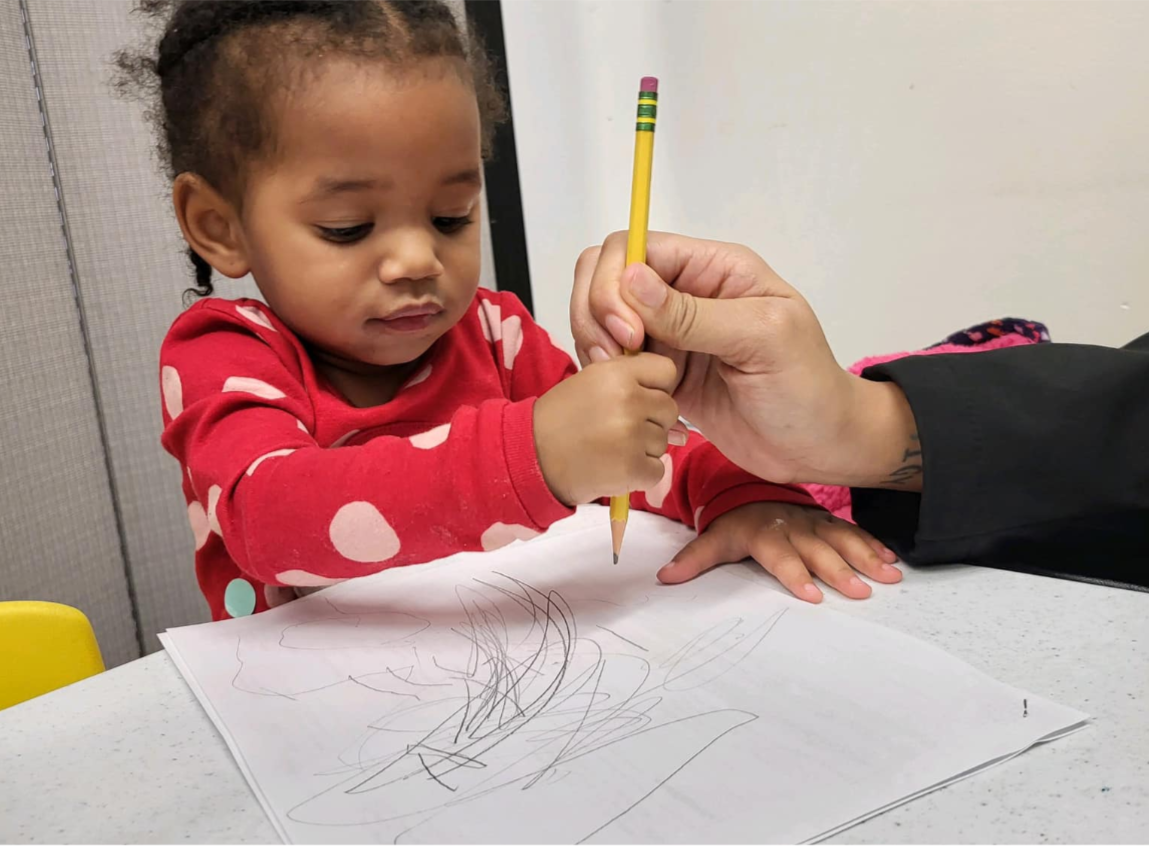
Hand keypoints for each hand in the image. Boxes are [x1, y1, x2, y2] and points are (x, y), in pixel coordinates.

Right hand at [533, 353, 683, 505]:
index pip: (667, 371)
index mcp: (616, 373)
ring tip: (610, 448)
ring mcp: (631, 435)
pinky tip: (614, 467)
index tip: (638, 397)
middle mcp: (627, 401)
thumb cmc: (560, 419)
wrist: (530, 456)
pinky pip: (657, 470)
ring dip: (643, 449)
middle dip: (651, 421)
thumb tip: (674, 405)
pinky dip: (640, 474)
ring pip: (663, 441)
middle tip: (617, 428)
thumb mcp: (590, 382)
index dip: (656, 386)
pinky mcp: (632, 468)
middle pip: (669, 409)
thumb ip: (630, 380)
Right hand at [569, 232, 919, 488]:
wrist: (817, 448)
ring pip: (604, 318)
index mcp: (715, 270)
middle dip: (597, 313)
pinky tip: (634, 401)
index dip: (616, 283)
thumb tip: (631, 280)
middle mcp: (687, 293)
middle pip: (608, 277)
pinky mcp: (663, 372)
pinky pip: (616, 360)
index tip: (628, 333)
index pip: (637, 248)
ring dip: (598, 345)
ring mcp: (672, 334)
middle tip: (615, 359)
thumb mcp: (761, 341)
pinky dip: (609, 375)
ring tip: (622, 382)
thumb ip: (695, 314)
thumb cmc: (807, 389)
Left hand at [660, 502, 902, 601]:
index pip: (780, 556)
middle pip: (817, 550)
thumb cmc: (735, 525)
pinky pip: (854, 532)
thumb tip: (664, 579)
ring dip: (865, 556)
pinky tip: (892, 560)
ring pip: (842, 539)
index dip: (794, 573)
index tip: (811, 595)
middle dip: (838, 570)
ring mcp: (814, 522)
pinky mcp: (830, 521)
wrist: (754, 494)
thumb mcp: (713, 539)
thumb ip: (693, 561)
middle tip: (860, 591)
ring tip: (888, 575)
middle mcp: (793, 526)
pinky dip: (873, 544)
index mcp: (764, 533)